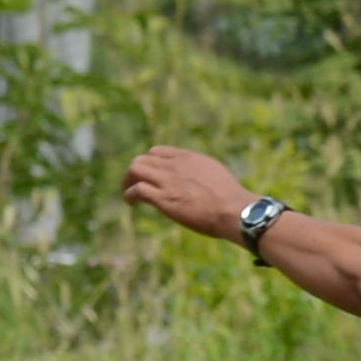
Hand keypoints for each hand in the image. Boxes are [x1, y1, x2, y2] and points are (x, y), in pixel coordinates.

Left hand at [120, 145, 251, 239]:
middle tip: (133, 183)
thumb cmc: (230, 197)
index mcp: (188, 157)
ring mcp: (167, 181)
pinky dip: (129, 195)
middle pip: (142, 159)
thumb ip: (200, 171)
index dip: (149, 162)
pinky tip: (131, 203)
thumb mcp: (215, 172)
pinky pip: (137, 190)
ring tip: (128, 193)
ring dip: (128, 181)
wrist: (232, 208)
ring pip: (135, 170)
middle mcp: (174, 165)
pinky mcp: (163, 199)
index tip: (149, 174)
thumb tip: (198, 177)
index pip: (157, 151)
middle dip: (134, 171)